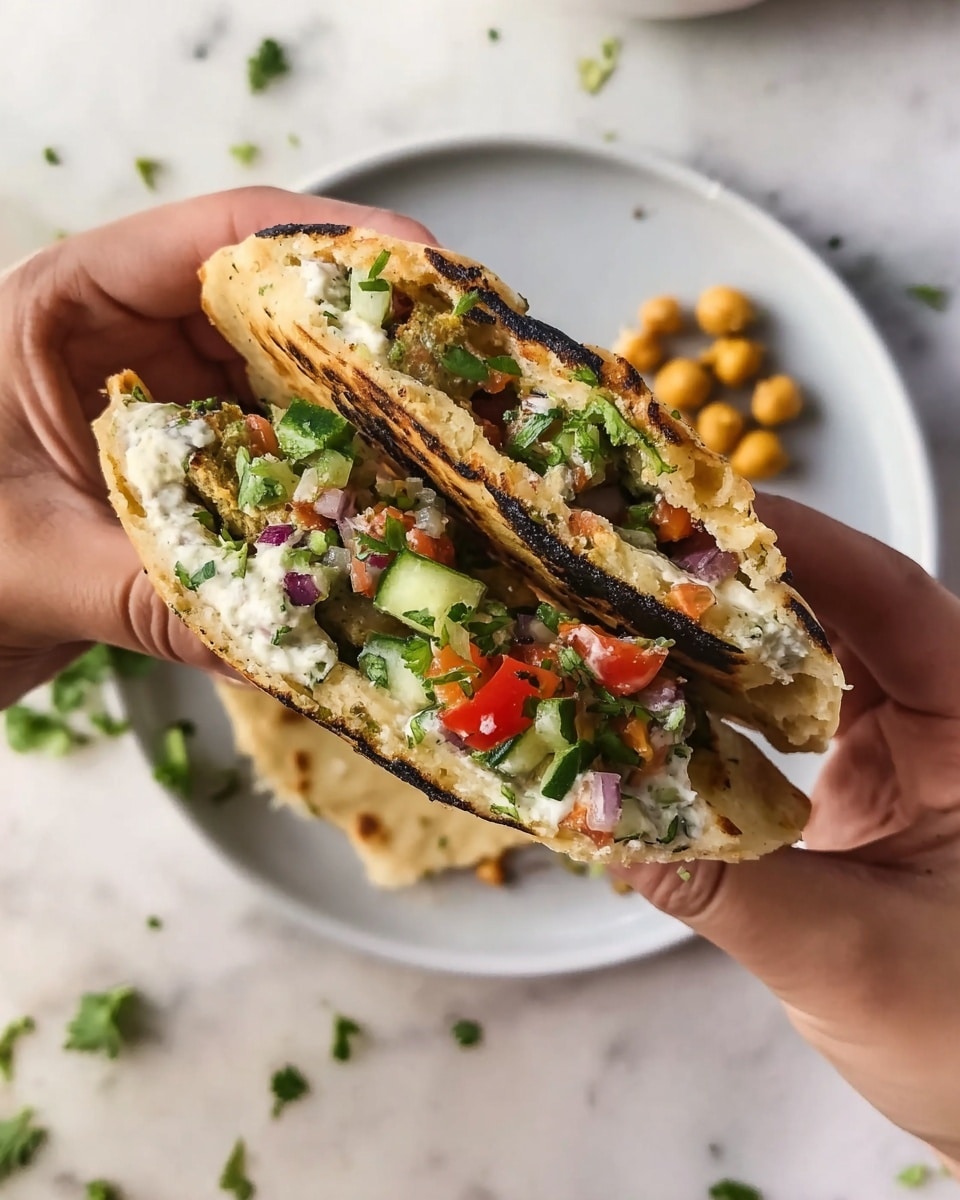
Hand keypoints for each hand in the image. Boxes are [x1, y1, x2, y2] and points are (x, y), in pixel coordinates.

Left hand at [0, 188, 433, 706]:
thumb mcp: (27, 566)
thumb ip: (147, 596)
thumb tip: (276, 639)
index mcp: (67, 309)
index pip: (211, 241)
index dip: (323, 245)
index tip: (417, 268)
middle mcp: (130, 343)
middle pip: (272, 308)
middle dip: (367, 338)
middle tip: (457, 370)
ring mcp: (168, 407)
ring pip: (287, 387)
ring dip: (360, 419)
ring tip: (443, 447)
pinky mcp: (190, 469)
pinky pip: (278, 461)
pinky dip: (329, 484)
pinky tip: (381, 513)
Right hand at [615, 496, 959, 1173]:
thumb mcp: (852, 958)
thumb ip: (727, 887)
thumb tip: (603, 821)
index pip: (896, 600)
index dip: (804, 546)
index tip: (705, 515)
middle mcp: (942, 716)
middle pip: (837, 610)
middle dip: (736, 580)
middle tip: (635, 552)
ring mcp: (899, 745)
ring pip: (803, 658)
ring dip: (718, 640)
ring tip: (626, 613)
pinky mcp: (859, 778)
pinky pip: (781, 716)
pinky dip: (717, 705)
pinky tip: (654, 701)